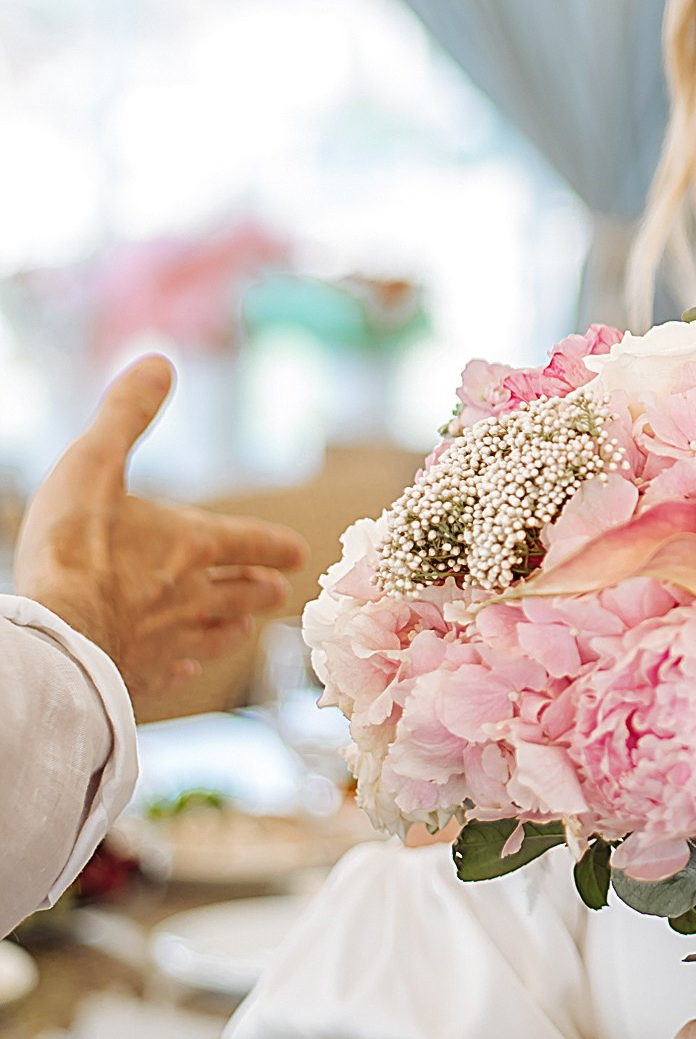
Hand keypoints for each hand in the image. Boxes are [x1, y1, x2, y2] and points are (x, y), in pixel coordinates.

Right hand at [13, 357, 306, 717]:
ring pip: (215, 634)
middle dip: (261, 589)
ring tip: (244, 627)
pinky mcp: (139, 675)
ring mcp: (168, 640)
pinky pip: (174, 672)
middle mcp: (191, 596)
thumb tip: (159, 363)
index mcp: (189, 545)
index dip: (273, 545)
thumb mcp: (95, 464)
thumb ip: (126, 415)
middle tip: (279, 592)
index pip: (247, 542)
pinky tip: (187, 667)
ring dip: (233, 627)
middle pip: (240, 593)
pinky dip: (186, 666)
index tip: (297, 553)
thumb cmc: (73, 549)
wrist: (55, 636)